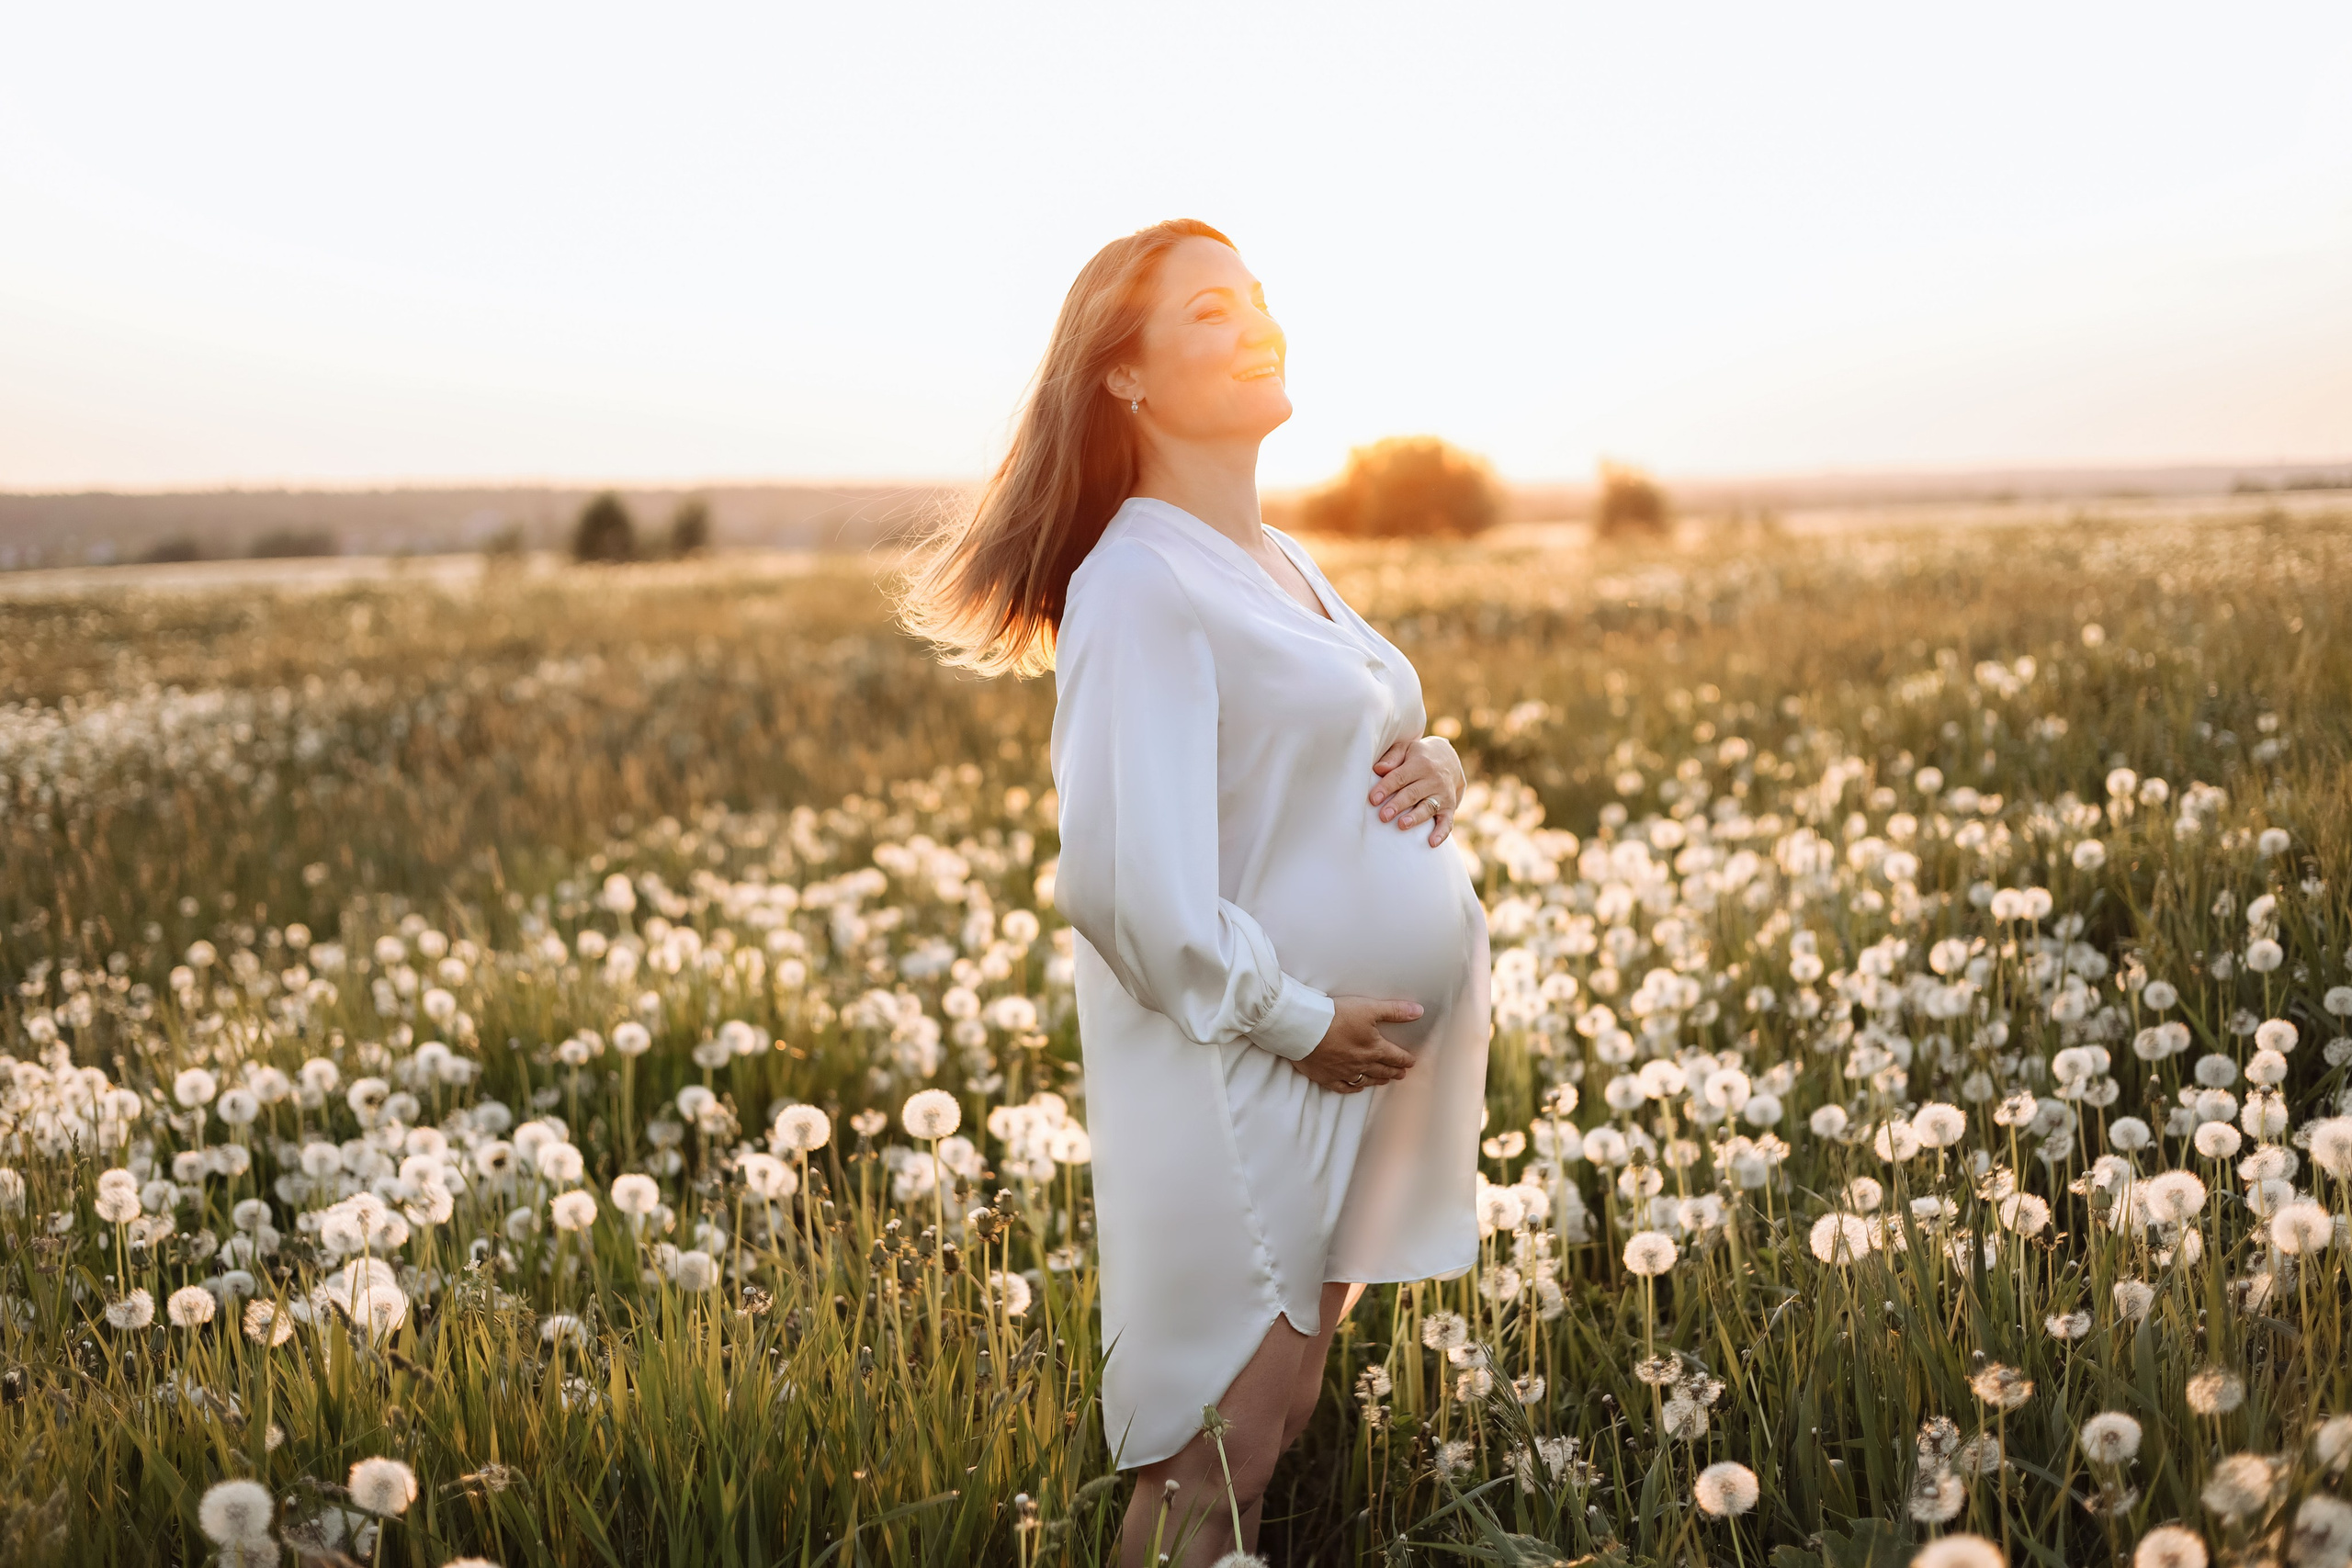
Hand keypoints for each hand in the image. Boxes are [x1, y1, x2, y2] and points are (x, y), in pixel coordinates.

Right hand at [1296, 996, 1421, 1093]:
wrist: (1305, 1028)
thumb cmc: (1336, 1016)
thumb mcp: (1369, 1008)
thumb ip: (1395, 1011)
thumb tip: (1418, 1011)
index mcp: (1374, 1048)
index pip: (1396, 1056)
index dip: (1406, 1059)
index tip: (1411, 1062)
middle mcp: (1361, 1064)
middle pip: (1383, 1070)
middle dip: (1394, 1072)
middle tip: (1402, 1074)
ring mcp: (1344, 1072)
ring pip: (1366, 1079)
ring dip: (1378, 1080)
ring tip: (1385, 1081)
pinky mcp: (1326, 1076)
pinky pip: (1343, 1087)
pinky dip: (1353, 1088)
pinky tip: (1357, 1087)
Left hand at [1369, 735, 1464, 845]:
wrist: (1448, 760)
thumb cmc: (1418, 757)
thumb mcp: (1406, 750)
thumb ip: (1392, 758)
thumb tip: (1378, 768)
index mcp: (1420, 764)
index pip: (1400, 777)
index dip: (1386, 788)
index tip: (1373, 799)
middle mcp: (1433, 779)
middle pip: (1412, 793)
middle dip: (1398, 805)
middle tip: (1383, 816)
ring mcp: (1442, 794)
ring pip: (1427, 807)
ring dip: (1415, 817)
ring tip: (1402, 825)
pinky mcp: (1449, 807)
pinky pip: (1447, 821)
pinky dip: (1441, 833)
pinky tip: (1432, 842)